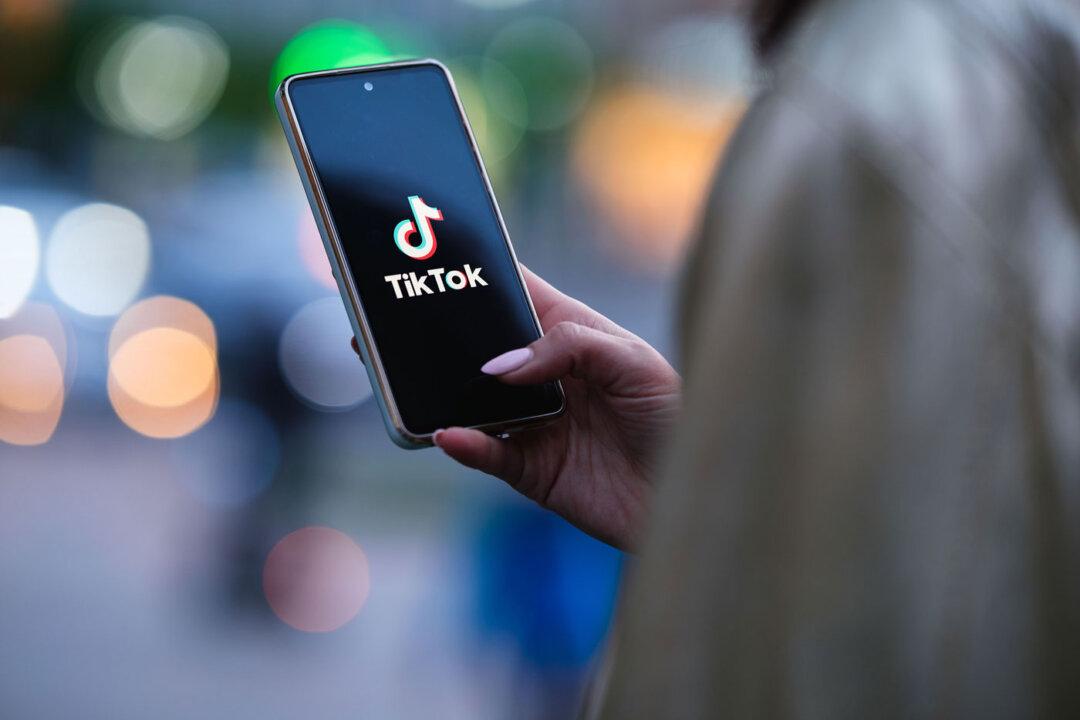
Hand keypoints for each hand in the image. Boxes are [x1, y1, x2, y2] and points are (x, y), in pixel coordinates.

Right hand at [353, 267, 680, 549]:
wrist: (697, 497)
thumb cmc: (679, 416)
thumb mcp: (635, 363)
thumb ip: (568, 349)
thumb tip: (497, 367)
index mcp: (572, 336)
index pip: (517, 296)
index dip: (480, 277)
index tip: (435, 259)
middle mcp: (546, 376)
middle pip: (480, 350)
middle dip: (437, 337)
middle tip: (388, 321)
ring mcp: (535, 423)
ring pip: (472, 402)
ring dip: (436, 391)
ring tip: (397, 377)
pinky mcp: (532, 470)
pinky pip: (486, 455)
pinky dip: (463, 445)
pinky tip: (447, 434)